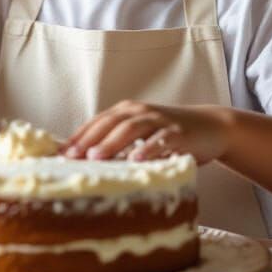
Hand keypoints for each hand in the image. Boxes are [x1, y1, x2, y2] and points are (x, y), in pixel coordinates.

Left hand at [61, 100, 229, 164]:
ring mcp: (160, 121)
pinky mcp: (178, 133)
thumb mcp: (141, 133)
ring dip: (112, 142)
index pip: (98, 122)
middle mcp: (141, 112)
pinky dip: (147, 149)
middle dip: (89, 139)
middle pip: (111, 123)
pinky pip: (161, 140)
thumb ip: (118, 142)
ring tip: (96, 157)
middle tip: (72, 156)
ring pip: (132, 129)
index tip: (60, 153)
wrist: (211, 126)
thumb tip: (85, 160)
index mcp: (128, 111)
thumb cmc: (169, 134)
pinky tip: (136, 159)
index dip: (79, 136)